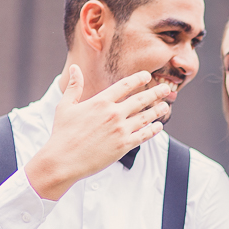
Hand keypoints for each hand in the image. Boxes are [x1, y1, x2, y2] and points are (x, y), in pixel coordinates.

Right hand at [25, 65, 169, 199]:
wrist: (63, 160)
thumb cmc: (62, 134)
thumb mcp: (65, 107)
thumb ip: (74, 87)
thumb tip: (74, 68)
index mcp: (100, 101)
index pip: (125, 85)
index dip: (138, 79)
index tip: (147, 76)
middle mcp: (113, 114)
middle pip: (141, 99)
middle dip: (156, 92)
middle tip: (166, 89)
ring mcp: (120, 130)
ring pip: (146, 117)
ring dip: (157, 111)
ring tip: (165, 106)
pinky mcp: (123, 146)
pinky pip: (143, 135)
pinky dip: (153, 130)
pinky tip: (158, 126)